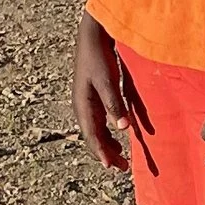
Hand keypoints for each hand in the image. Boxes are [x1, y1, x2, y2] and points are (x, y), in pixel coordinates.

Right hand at [74, 13, 132, 169]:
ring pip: (96, 131)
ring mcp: (86, 103)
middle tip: (122, 168)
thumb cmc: (99, 57)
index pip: (91, 136)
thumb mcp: (107, 80)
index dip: (101, 152)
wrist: (91, 36)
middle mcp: (82, 107)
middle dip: (106, 153)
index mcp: (82, 105)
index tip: (111, 167)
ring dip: (107, 145)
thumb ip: (114, 104)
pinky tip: (118, 137)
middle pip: (93, 137)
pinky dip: (108, 133)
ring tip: (121, 158)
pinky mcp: (93, 97)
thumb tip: (123, 128)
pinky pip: (99, 122)